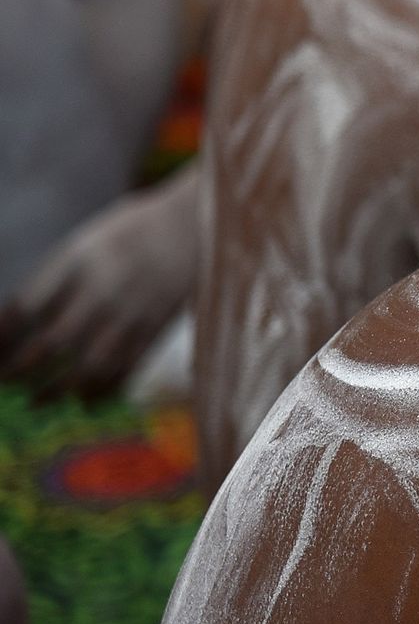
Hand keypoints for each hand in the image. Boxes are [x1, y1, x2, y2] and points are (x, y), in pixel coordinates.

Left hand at [0, 183, 195, 399]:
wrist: (196, 223)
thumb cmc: (135, 227)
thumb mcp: (87, 242)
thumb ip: (58, 279)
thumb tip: (23, 321)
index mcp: (78, 260)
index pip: (26, 306)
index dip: (1, 335)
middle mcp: (102, 288)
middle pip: (52, 342)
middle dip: (21, 369)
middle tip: (4, 381)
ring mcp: (132, 312)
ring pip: (88, 365)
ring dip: (57, 389)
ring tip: (37, 400)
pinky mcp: (156, 328)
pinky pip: (124, 369)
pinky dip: (101, 390)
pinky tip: (84, 400)